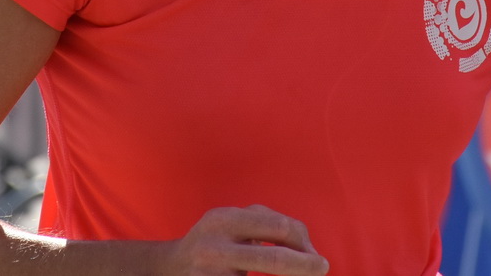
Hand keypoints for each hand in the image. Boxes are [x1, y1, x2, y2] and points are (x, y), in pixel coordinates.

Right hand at [164, 206, 326, 275]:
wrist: (167, 269)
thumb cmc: (215, 245)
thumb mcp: (235, 225)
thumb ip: (268, 226)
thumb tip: (309, 252)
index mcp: (225, 219)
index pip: (278, 228)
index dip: (303, 245)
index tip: (317, 260)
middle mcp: (214, 245)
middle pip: (272, 260)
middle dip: (304, 268)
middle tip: (324, 269)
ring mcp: (209, 273)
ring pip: (262, 272)